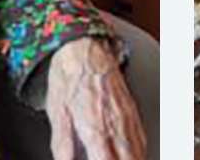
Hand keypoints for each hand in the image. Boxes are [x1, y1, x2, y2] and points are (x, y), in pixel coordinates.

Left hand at [47, 38, 145, 159]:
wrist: (85, 50)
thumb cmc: (70, 78)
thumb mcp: (58, 114)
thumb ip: (62, 144)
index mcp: (95, 128)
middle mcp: (116, 125)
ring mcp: (128, 118)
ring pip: (139, 151)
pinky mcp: (132, 111)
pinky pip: (141, 138)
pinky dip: (138, 151)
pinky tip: (132, 156)